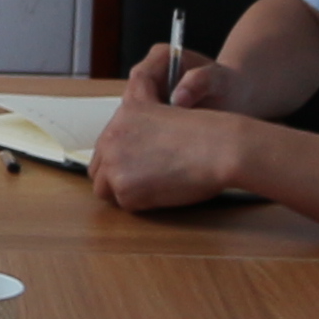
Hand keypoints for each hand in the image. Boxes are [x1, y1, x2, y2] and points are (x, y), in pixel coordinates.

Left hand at [90, 84, 246, 212]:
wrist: (220, 147)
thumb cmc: (206, 133)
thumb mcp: (167, 115)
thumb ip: (143, 129)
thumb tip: (133, 154)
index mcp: (122, 114)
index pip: (105, 145)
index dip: (121, 159)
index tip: (137, 166)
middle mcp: (111, 136)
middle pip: (98, 168)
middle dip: (118, 177)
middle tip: (146, 182)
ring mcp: (114, 162)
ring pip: (106, 189)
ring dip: (127, 191)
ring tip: (156, 187)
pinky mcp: (124, 187)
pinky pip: (125, 204)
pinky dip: (142, 203)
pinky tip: (164, 192)